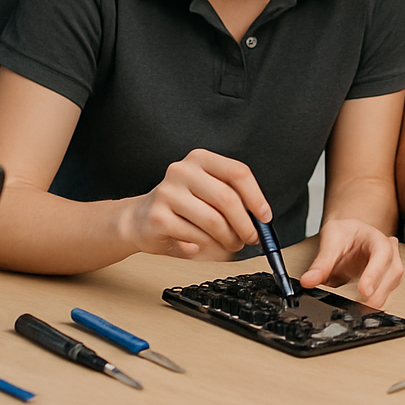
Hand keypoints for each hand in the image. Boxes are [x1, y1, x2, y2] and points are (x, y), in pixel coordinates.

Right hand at [123, 149, 270, 259]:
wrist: (139, 219)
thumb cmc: (181, 206)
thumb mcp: (207, 192)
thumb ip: (232, 199)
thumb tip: (261, 221)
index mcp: (200, 159)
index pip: (237, 172)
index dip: (256, 197)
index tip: (265, 217)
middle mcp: (183, 171)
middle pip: (227, 199)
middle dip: (245, 225)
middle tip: (250, 238)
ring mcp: (168, 193)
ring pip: (213, 221)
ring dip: (228, 239)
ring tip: (230, 244)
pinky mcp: (158, 217)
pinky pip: (195, 237)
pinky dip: (205, 246)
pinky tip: (201, 244)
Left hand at [298, 219, 403, 306]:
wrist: (350, 235)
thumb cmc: (345, 234)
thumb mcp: (331, 240)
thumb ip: (321, 262)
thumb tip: (309, 280)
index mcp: (377, 239)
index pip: (382, 254)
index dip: (375, 273)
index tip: (364, 290)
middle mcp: (390, 254)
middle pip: (392, 274)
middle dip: (377, 293)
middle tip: (360, 308)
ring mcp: (390, 269)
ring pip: (391, 287)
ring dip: (376, 301)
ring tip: (357, 310)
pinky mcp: (386, 283)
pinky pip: (385, 295)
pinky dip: (373, 304)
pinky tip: (360, 309)